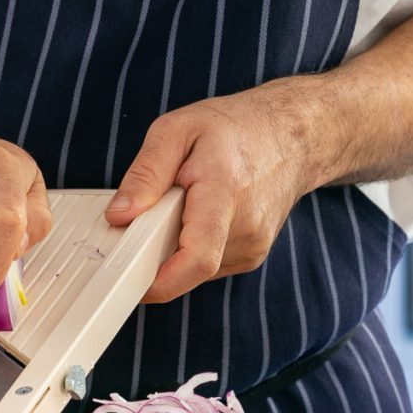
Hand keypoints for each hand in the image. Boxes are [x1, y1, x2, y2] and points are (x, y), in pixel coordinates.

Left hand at [104, 79, 318, 302]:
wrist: (293, 136)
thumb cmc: (235, 129)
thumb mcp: (177, 130)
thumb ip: (145, 174)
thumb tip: (119, 216)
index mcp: (224, 193)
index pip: (196, 257)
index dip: (160, 282)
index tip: (131, 282)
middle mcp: (245, 227)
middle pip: (184, 264)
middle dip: (156, 247)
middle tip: (153, 212)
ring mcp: (252, 246)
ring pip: (192, 267)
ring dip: (174, 245)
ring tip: (186, 204)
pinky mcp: (251, 256)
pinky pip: (205, 264)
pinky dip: (191, 245)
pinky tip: (201, 215)